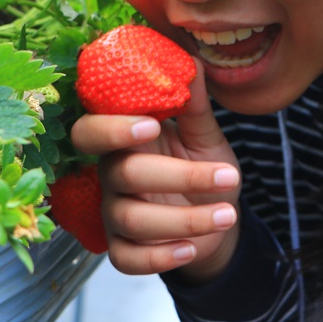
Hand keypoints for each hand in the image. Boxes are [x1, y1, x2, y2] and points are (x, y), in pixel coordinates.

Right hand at [69, 59, 241, 279]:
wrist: (215, 218)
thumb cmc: (203, 167)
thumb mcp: (204, 136)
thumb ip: (194, 104)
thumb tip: (193, 62)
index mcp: (123, 140)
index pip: (92, 130)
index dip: (113, 129)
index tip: (152, 126)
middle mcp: (111, 175)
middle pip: (121, 174)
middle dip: (176, 176)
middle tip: (226, 174)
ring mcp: (114, 214)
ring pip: (132, 218)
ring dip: (187, 219)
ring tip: (230, 213)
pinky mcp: (123, 249)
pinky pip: (127, 259)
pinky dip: (161, 257)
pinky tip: (194, 248)